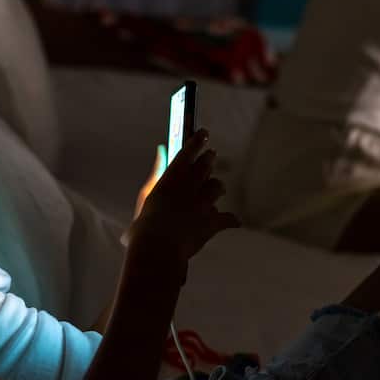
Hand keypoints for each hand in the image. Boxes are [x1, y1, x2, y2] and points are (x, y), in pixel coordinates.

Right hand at [127, 129, 239, 262]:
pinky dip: (230, 220)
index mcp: (172, 177)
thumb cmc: (145, 225)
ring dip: (216, 187)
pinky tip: (234, 221)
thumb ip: (157, 172)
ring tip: (216, 188)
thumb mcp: (146, 195)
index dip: (197, 140)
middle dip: (209, 159)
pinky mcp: (213, 222)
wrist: (159, 247)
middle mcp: (191, 185)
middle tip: (211, 155)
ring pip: (217, 187)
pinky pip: (228, 218)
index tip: (204, 133)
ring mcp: (204, 203)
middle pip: (206, 165)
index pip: (189, 151)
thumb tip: (162, 150)